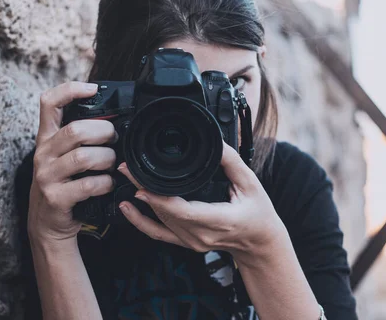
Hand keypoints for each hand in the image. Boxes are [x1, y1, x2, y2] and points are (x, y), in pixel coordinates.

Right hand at [28, 81, 117, 244]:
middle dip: (104, 132)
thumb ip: (79, 138)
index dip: (71, 90)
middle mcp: (43, 153)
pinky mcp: (56, 197)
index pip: (49, 103)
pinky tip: (107, 185)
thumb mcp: (64, 156)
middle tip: (114, 140)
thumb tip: (113, 120)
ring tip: (111, 165)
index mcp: (47, 138)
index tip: (93, 89)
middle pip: (75, 130)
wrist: (48, 224)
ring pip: (84, 157)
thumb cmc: (64, 184)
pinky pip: (88, 184)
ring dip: (106, 159)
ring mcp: (47, 176)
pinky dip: (105, 183)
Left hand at [117, 142, 287, 261]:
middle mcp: (202, 234)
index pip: (184, 212)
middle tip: (128, 167)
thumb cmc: (258, 214)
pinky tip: (127, 208)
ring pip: (159, 222)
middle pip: (166, 213)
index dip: (159, 200)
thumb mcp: (251, 184)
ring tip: (126, 178)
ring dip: (139, 200)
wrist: (259, 243)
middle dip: (143, 189)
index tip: (142, 186)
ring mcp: (192, 241)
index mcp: (219, 220)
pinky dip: (139, 221)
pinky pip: (157, 233)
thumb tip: (215, 142)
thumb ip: (232, 162)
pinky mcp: (186, 242)